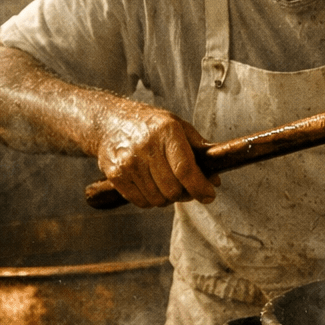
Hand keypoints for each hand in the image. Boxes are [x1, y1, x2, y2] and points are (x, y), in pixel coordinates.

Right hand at [97, 106, 219, 207]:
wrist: (110, 121)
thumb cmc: (151, 125)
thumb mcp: (180, 127)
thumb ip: (200, 151)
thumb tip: (214, 180)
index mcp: (166, 131)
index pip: (185, 170)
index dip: (200, 187)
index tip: (208, 196)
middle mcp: (146, 146)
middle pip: (173, 189)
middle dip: (186, 194)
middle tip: (187, 188)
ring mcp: (128, 162)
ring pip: (158, 199)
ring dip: (168, 198)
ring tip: (168, 184)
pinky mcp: (115, 174)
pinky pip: (141, 202)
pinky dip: (151, 200)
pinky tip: (152, 186)